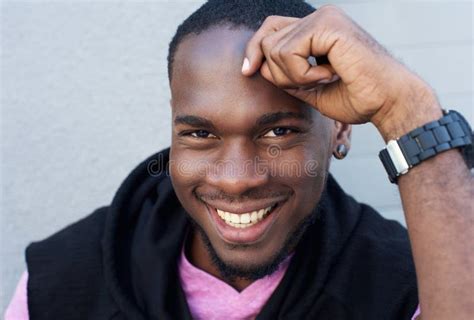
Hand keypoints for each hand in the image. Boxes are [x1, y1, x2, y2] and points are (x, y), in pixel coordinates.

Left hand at [242, 5, 440, 138]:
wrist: (388, 102)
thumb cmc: (357, 98)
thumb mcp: (310, 88)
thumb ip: (285, 75)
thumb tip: (256, 67)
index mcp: (317, 29)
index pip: (271, 30)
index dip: (255, 50)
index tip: (248, 71)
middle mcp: (320, 18)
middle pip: (267, 38)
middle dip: (276, 72)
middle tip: (307, 84)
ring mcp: (325, 18)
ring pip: (275, 48)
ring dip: (292, 76)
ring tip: (323, 80)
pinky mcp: (328, 25)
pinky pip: (290, 53)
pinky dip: (303, 74)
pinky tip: (329, 75)